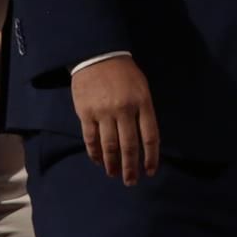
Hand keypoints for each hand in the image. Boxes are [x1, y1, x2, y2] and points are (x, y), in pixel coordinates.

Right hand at [71, 56, 159, 184]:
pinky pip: (91, 139)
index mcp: (143, 102)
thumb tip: (144, 140)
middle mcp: (124, 110)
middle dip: (130, 168)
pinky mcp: (86, 113)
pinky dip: (95, 153)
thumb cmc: (124, 72)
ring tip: (114, 174)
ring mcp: (104, 112)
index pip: (150, 137)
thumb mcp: (142, 87)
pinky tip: (99, 161)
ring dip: (112, 164)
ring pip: (109, 146)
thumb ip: (144, 111)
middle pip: (129, 146)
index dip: (151, 157)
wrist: (97, 54)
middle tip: (131, 181)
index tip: (150, 171)